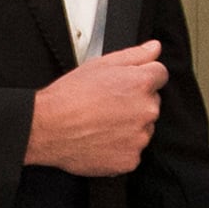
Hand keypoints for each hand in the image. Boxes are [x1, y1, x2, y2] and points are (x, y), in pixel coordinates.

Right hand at [22, 39, 165, 177]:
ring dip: (129, 126)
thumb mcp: (101, 64)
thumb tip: (154, 48)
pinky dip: (120, 147)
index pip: (160, 75)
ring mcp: (140, 137)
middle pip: (151, 103)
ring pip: (143, 128)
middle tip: (107, 105)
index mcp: (141, 83)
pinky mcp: (131, 159)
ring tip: (101, 124)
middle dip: (135, 102)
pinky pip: (133, 151)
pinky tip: (101, 139)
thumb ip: (135, 55)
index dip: (142, 77)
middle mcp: (146, 110)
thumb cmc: (70, 96)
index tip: (126, 85)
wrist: (48, 128)